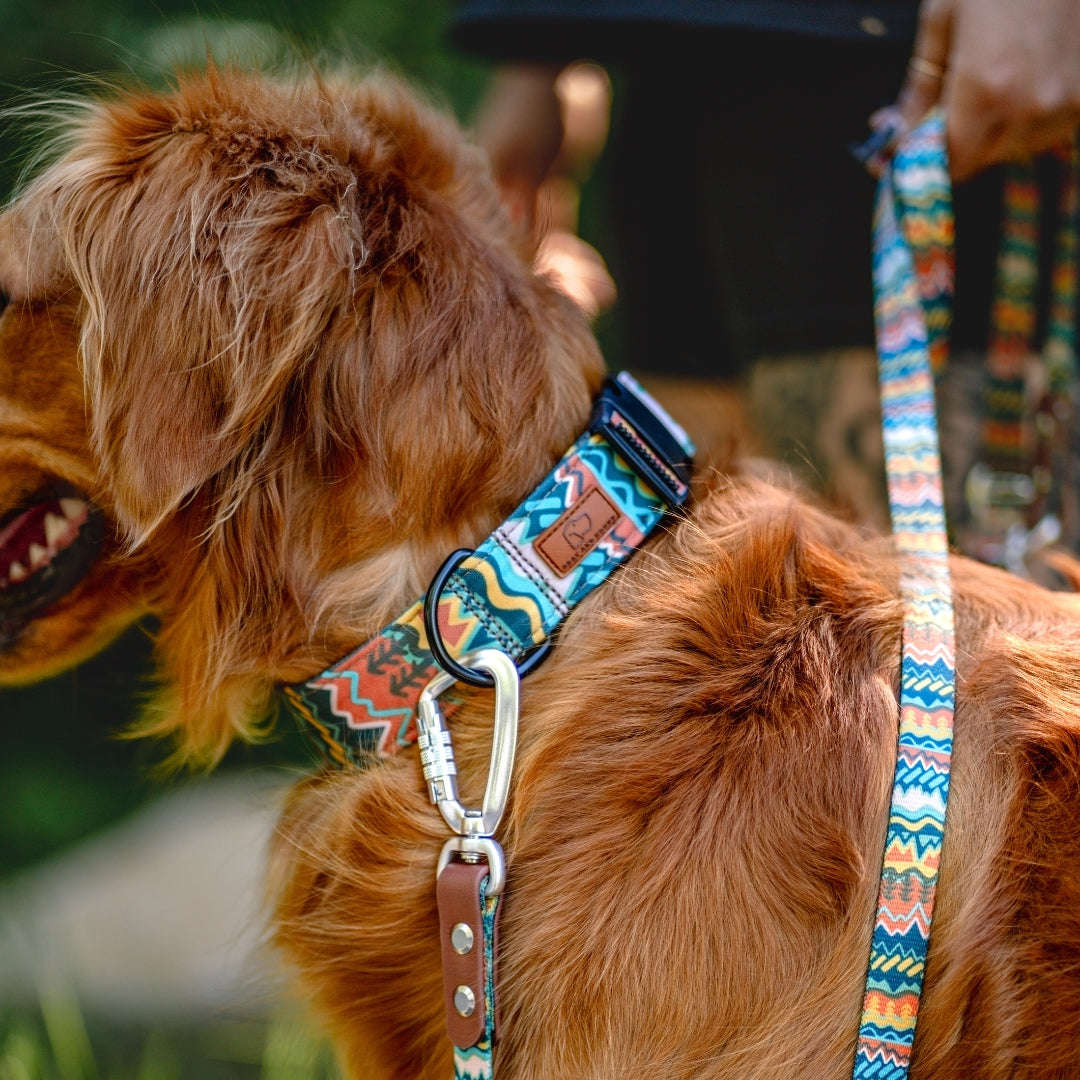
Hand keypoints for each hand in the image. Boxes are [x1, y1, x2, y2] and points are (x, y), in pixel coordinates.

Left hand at [898, 0, 1079, 180]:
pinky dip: (1027, 118)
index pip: (948, 163)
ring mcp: (1065, 105)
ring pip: (1013, 148)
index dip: (924, 158)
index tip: (910, 144)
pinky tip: (1022, 80)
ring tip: (991, 83)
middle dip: (956, 143)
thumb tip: (896, 134)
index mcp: (985, 91)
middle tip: (946, 106)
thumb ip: (919, 89)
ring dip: (993, 132)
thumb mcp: (943, 20)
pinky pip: (1046, 130)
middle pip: (979, 160)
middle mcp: (1029, 108)